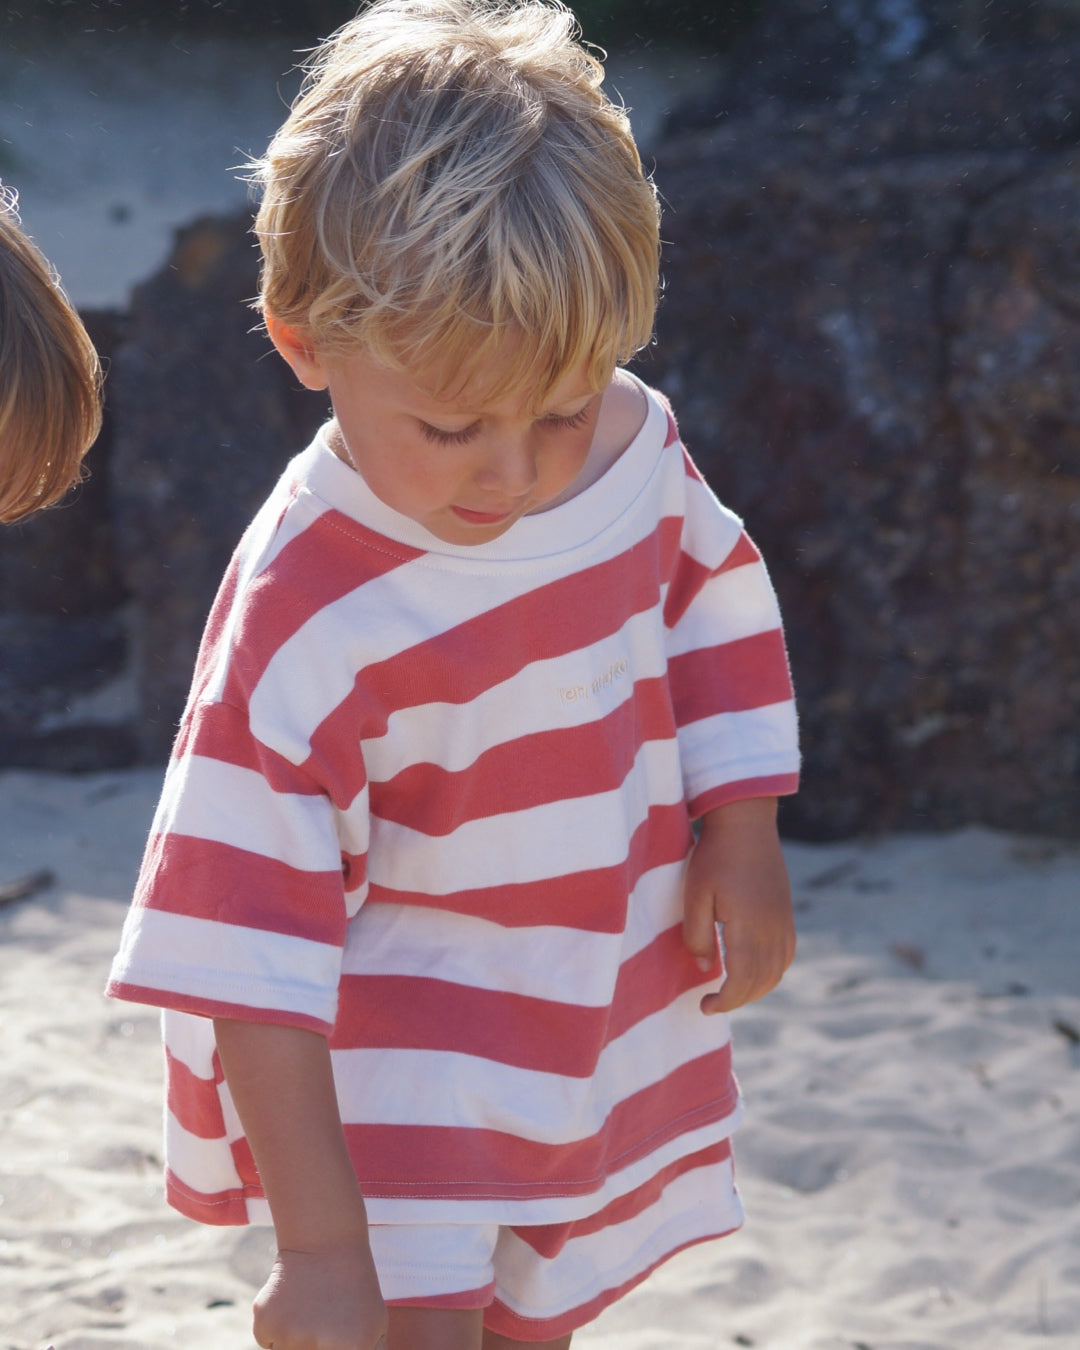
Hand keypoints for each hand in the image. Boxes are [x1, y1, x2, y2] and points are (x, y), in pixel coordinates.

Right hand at [253, 1241, 387, 1349]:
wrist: (324, 1241)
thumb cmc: (355, 1288)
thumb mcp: (375, 1326)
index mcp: (350, 1349)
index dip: (329, 1348)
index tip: (330, 1337)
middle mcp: (316, 1346)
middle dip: (313, 1345)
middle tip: (319, 1323)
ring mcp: (288, 1335)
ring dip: (295, 1341)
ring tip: (310, 1312)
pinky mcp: (264, 1324)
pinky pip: (270, 1343)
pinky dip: (277, 1330)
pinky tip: (292, 1303)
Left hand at [682, 797, 794, 1013]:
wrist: (747, 824)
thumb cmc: (715, 856)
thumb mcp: (695, 894)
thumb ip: (697, 935)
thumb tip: (704, 967)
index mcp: (749, 927)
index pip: (742, 981)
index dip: (724, 1001)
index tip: (704, 1006)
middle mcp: (773, 930)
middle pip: (760, 982)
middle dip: (736, 1000)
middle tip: (710, 1004)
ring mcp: (783, 922)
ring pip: (776, 972)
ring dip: (754, 990)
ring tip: (729, 992)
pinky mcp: (786, 913)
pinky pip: (785, 956)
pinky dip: (771, 973)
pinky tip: (753, 972)